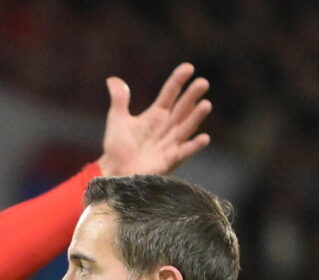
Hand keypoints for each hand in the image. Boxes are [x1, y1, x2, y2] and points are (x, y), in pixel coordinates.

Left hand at [98, 63, 213, 176]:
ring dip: (196, 116)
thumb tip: (112, 79)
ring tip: (206, 104)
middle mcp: (167, 126)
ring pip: (187, 126)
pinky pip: (185, 151)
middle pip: (182, 107)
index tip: (188, 68)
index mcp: (156, 114)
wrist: (114, 171)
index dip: (178, 80)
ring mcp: (171, 142)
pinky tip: (204, 138)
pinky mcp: (171, 159)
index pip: (170, 93)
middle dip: (192, 95)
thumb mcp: (117, 119)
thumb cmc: (117, 147)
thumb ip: (119, 100)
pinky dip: (194, 146)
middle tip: (202, 83)